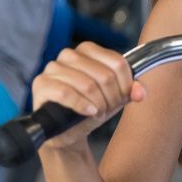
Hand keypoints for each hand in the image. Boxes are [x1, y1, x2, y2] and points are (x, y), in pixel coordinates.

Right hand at [31, 42, 145, 151]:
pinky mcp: (41, 84)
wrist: (66, 131)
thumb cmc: (90, 109)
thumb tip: (140, 92)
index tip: (123, 99)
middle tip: (108, 110)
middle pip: (105, 75)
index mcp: (87, 50)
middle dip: (111, 98)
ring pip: (88, 84)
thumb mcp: (115, 99)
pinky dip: (82, 106)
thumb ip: (130, 91)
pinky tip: (89, 113)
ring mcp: (53, 68)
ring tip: (98, 114)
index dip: (125, 85)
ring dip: (98, 105)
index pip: (118, 63)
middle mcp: (69, 54)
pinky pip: (66, 93)